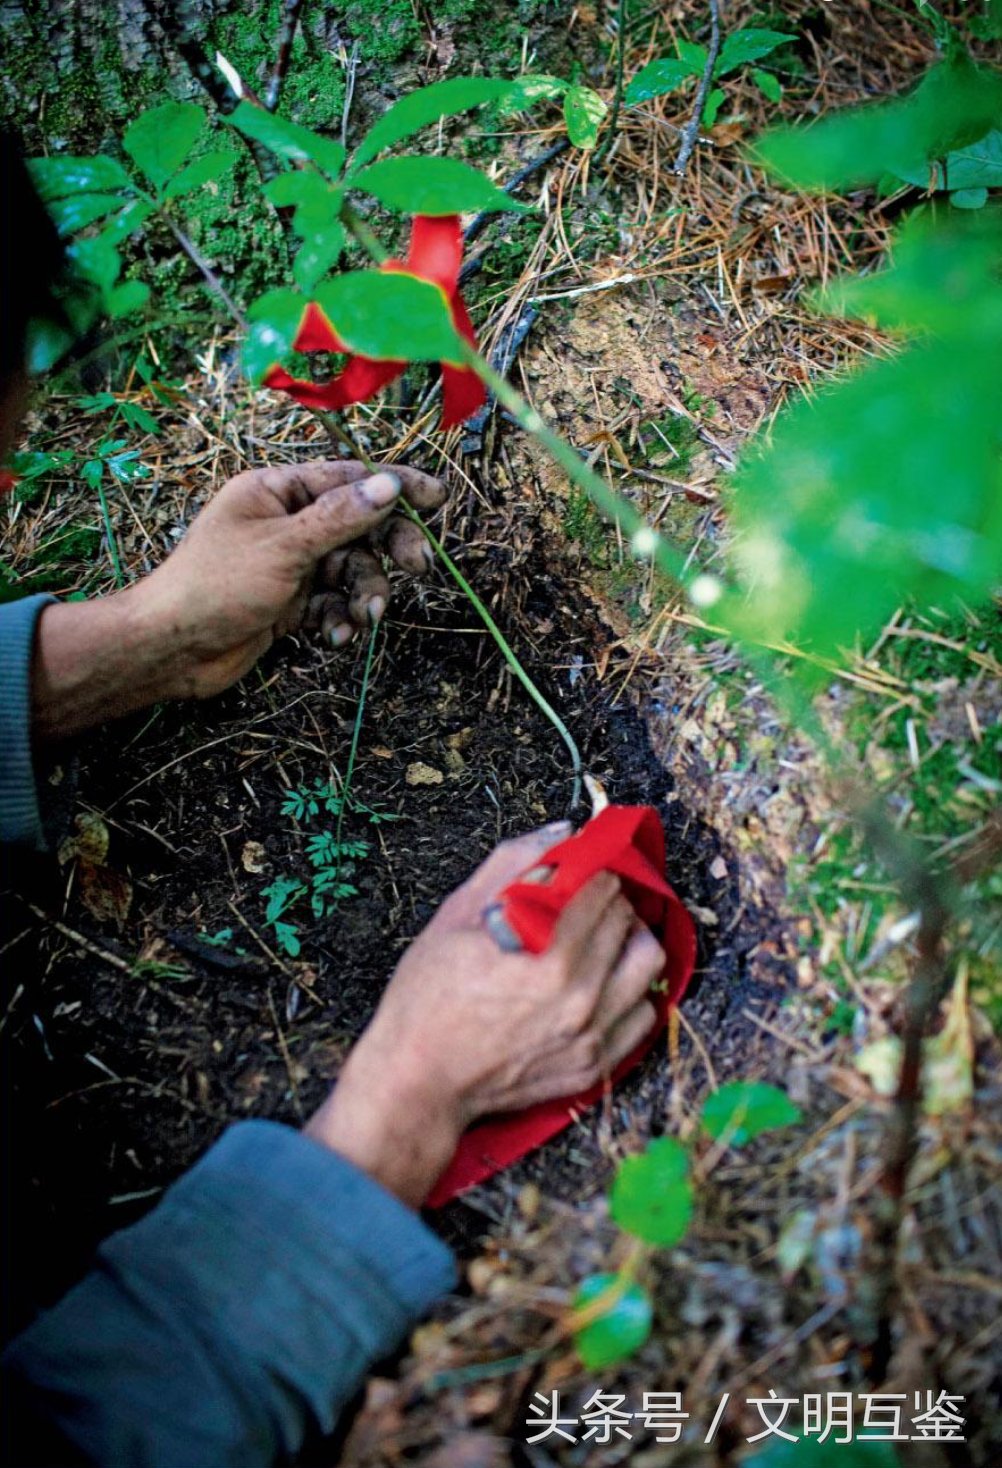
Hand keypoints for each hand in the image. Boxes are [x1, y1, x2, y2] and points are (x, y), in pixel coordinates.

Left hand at [31, 460, 443, 736]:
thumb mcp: (284, 546)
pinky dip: (341, 618)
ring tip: (367, 616)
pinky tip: (336, 635)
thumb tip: (388, 485)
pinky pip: (332, 603)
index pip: (347, 479)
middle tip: (419, 567)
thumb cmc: (216, 585)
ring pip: (350, 570)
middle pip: (357, 526)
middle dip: (387, 548)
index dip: (393, 486)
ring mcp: (289, 564)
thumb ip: (340, 518)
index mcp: (276, 490)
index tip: (435, 498)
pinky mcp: (290, 604)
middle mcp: (286, 523)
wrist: (172, 648)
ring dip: (365, 592)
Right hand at [306, 825, 662, 1206]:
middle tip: (588, 899)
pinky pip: (643, 1014)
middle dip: (611, 901)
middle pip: (628, 923)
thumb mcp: (456, 917)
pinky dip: (629, 988)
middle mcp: (581, 1000)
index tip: (582, 871)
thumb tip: (563, 832)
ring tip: (602, 937)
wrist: (418, 1082)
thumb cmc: (427, 999)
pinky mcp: (595, 1066)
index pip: (602, 891)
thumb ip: (513, 866)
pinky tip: (601, 980)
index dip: (593, 871)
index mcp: (549, 958)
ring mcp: (592, 1038)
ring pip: (648, 965)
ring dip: (629, 939)